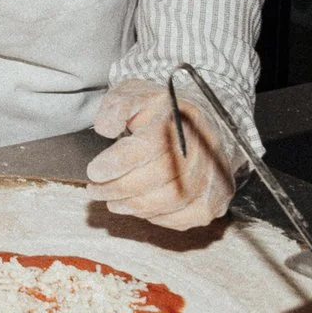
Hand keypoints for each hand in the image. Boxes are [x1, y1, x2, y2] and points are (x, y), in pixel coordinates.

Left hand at [84, 76, 233, 227]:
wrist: (200, 124)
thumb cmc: (163, 113)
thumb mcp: (135, 95)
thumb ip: (117, 107)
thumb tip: (105, 127)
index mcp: (182, 117)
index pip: (151, 144)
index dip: (119, 162)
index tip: (94, 172)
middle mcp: (204, 145)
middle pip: (160, 176)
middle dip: (120, 188)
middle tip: (95, 189)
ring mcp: (214, 174)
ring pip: (172, 200)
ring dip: (134, 206)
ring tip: (112, 200)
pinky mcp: (217, 197)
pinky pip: (186, 217)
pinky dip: (158, 217)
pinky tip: (142, 207)